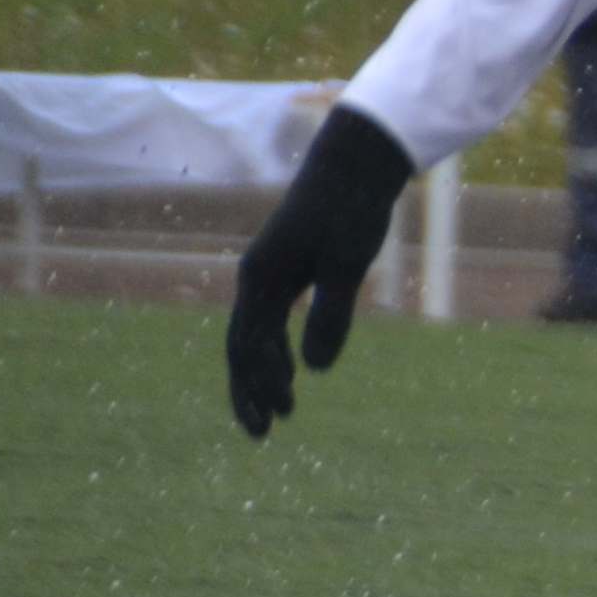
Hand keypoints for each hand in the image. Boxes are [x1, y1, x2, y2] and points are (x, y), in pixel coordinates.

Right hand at [226, 106, 414, 437]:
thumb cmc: (352, 210)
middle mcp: (256, 277)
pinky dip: (277, 348)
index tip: (279, 417)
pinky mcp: (287, 268)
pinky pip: (271, 318)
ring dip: (263, 374)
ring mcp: (269, 272)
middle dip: (249, 390)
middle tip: (262, 434)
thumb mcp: (347, 265)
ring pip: (254, 334)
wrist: (356, 162)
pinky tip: (294, 369)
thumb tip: (314, 371)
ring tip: (279, 412)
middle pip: (240, 346)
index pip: (248, 345)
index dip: (259, 384)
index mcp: (261, 278)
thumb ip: (331, 315)